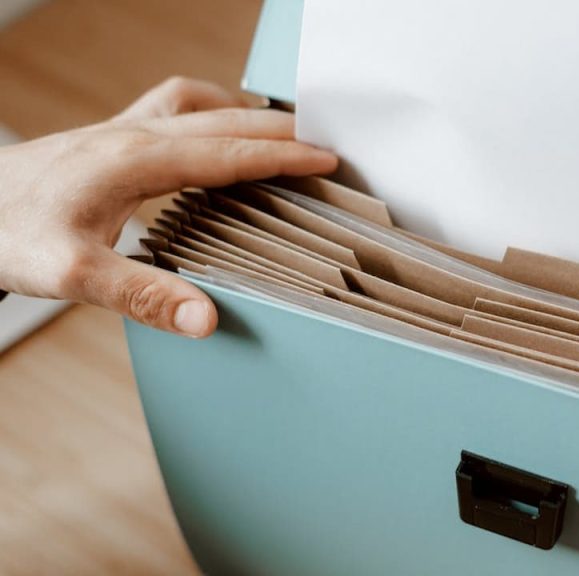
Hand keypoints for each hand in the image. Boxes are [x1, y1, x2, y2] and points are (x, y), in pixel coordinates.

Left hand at [0, 77, 337, 336]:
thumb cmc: (8, 236)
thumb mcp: (72, 275)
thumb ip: (143, 296)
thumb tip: (206, 320)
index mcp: (135, 161)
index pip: (229, 152)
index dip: (284, 156)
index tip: (327, 159)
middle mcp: (132, 134)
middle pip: (225, 119)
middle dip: (281, 131)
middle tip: (324, 148)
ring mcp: (119, 129)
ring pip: (201, 105)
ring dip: (246, 115)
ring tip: (282, 137)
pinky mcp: (108, 137)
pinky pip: (174, 109)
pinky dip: (210, 114)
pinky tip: (214, 137)